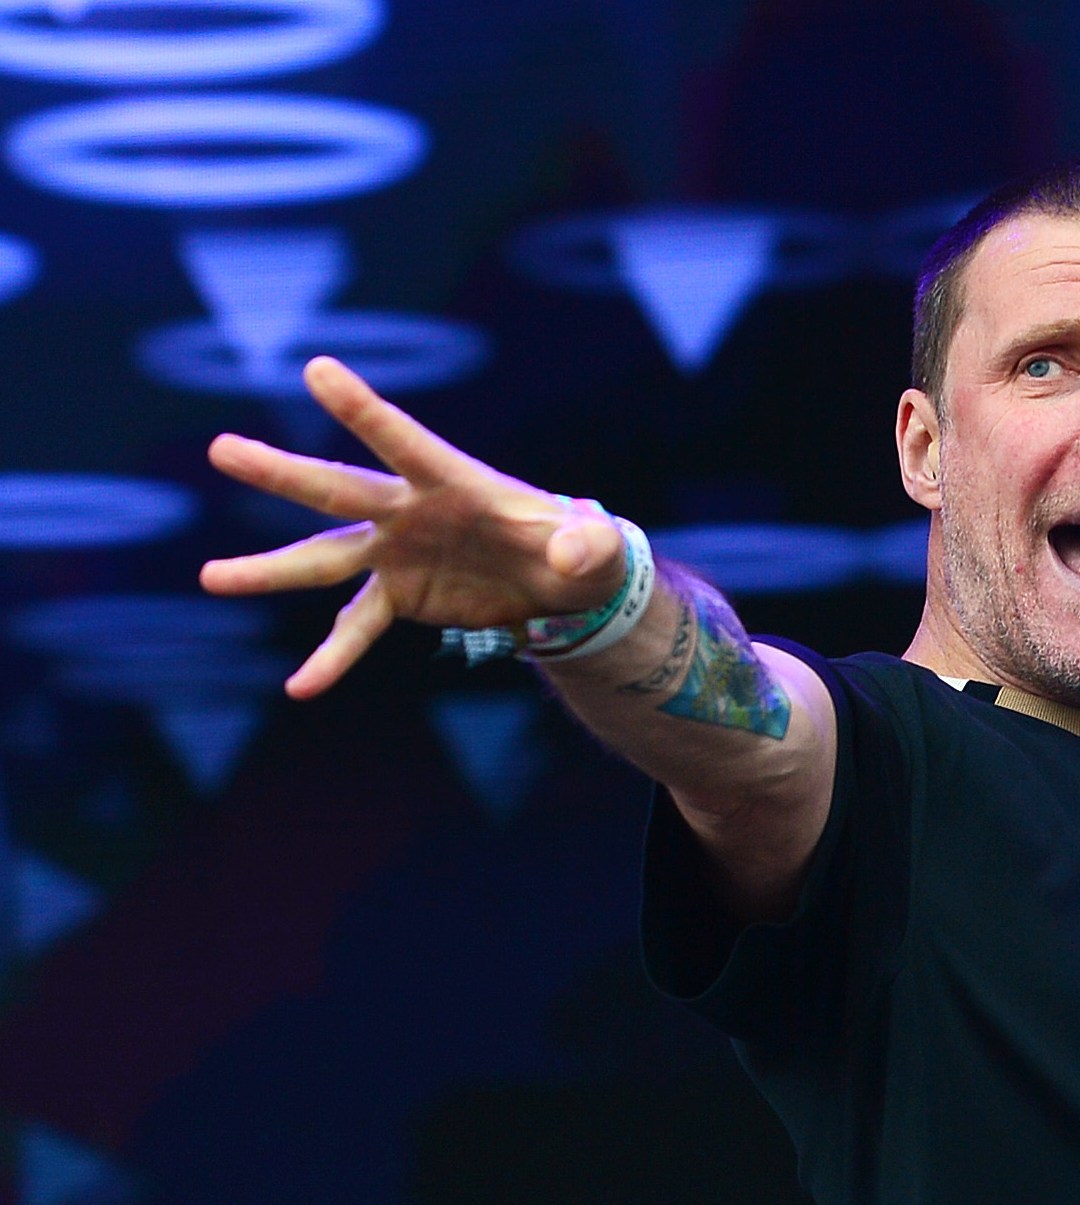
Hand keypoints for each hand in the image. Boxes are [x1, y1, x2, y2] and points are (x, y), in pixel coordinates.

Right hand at [200, 356, 625, 697]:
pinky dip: (331, 659)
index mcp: (454, 480)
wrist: (566, 585)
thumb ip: (586, 542)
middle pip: (338, 490)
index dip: (363, 410)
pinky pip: (355, 628)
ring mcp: (397, 553)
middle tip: (221, 449)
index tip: (318, 371)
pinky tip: (300, 687)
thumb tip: (571, 555)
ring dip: (268, 572)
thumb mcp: (597, 546)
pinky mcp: (399, 595)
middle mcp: (411, 510)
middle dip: (282, 473)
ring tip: (210, 579)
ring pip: (322, 559)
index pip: (404, 440)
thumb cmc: (582, 548)